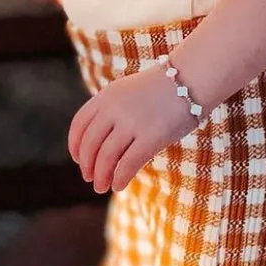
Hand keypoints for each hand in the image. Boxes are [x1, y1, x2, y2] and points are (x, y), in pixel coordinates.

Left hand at [68, 64, 201, 193]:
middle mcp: (114, 109)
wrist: (190, 79)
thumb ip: (111, 110)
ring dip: (101, 176)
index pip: (79, 125)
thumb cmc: (161, 88)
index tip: (78, 159)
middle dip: (87, 165)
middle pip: (90, 144)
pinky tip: (118, 186)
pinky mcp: (151, 137)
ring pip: (106, 157)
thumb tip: (99, 141)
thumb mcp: (128, 92)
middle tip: (88, 178)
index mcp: (105, 96)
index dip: (75, 145)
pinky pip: (128, 164)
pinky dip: (120, 178)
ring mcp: (132, 123)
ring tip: (101, 187)